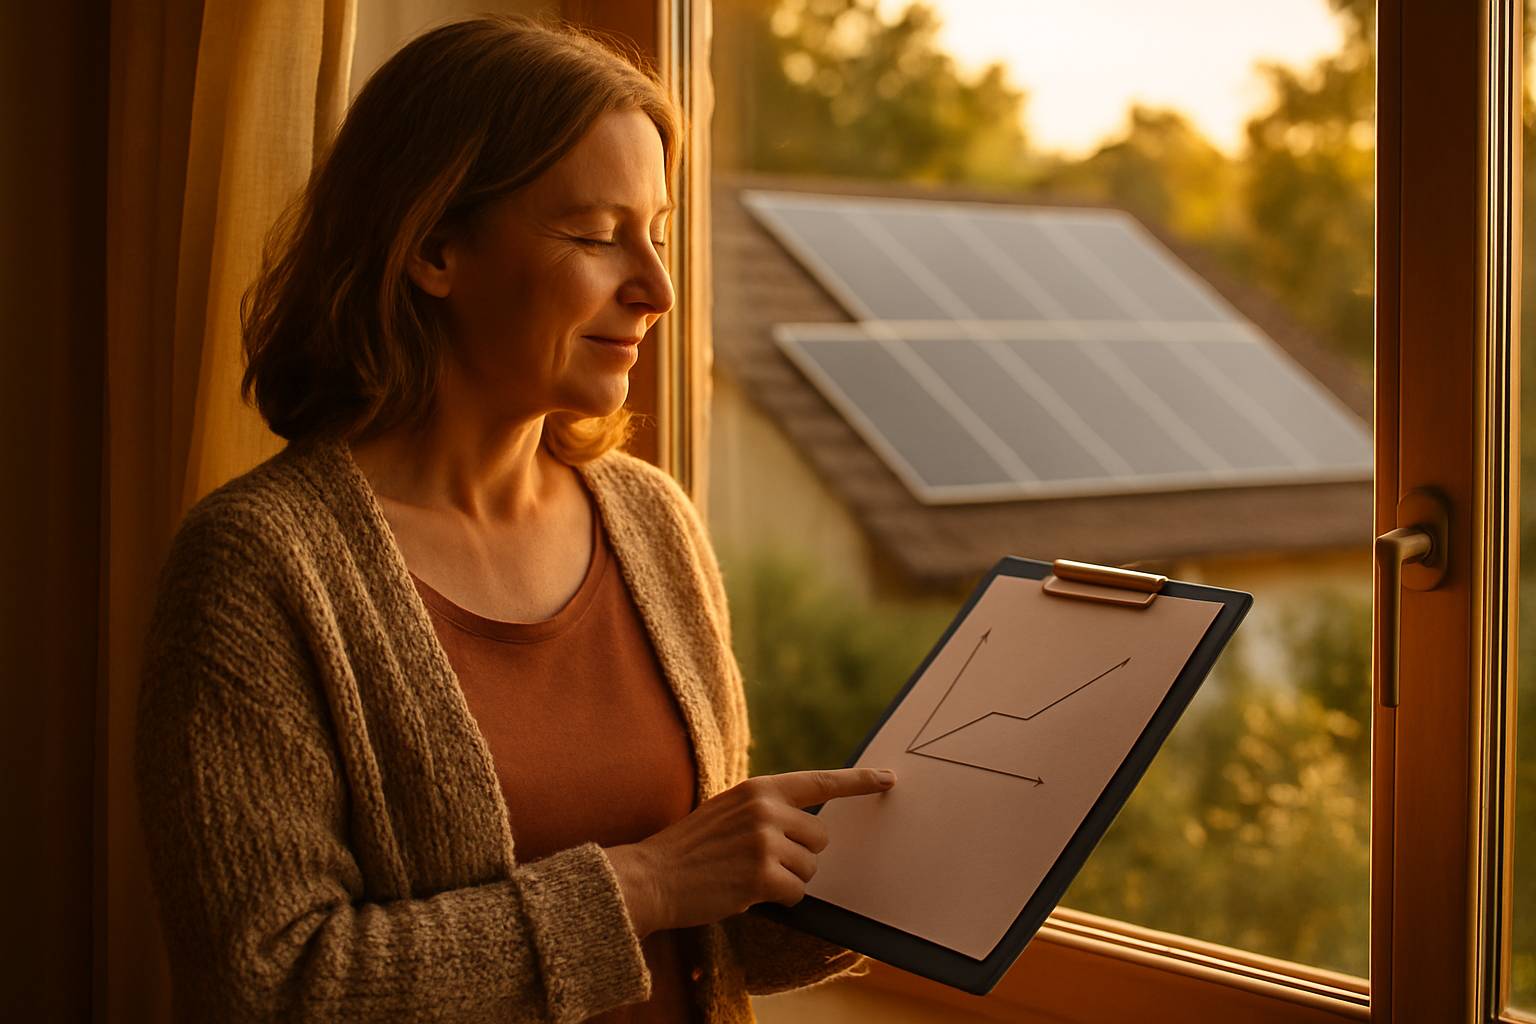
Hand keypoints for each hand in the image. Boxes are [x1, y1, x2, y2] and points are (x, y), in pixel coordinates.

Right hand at [607, 768, 896, 937]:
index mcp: (760, 788)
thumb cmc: (692, 849)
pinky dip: (777, 901)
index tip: (888, 779)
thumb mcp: (730, 812)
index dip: (858, 782)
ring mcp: (765, 841)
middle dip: (800, 857)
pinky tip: (746, 894)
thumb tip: (812, 832)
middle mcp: (766, 809)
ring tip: (746, 876)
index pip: (819, 781)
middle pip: (820, 838)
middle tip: (760, 862)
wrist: (652, 876)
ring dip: (786, 881)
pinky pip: (796, 894)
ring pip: (809, 869)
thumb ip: (767, 811)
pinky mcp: (762, 874)